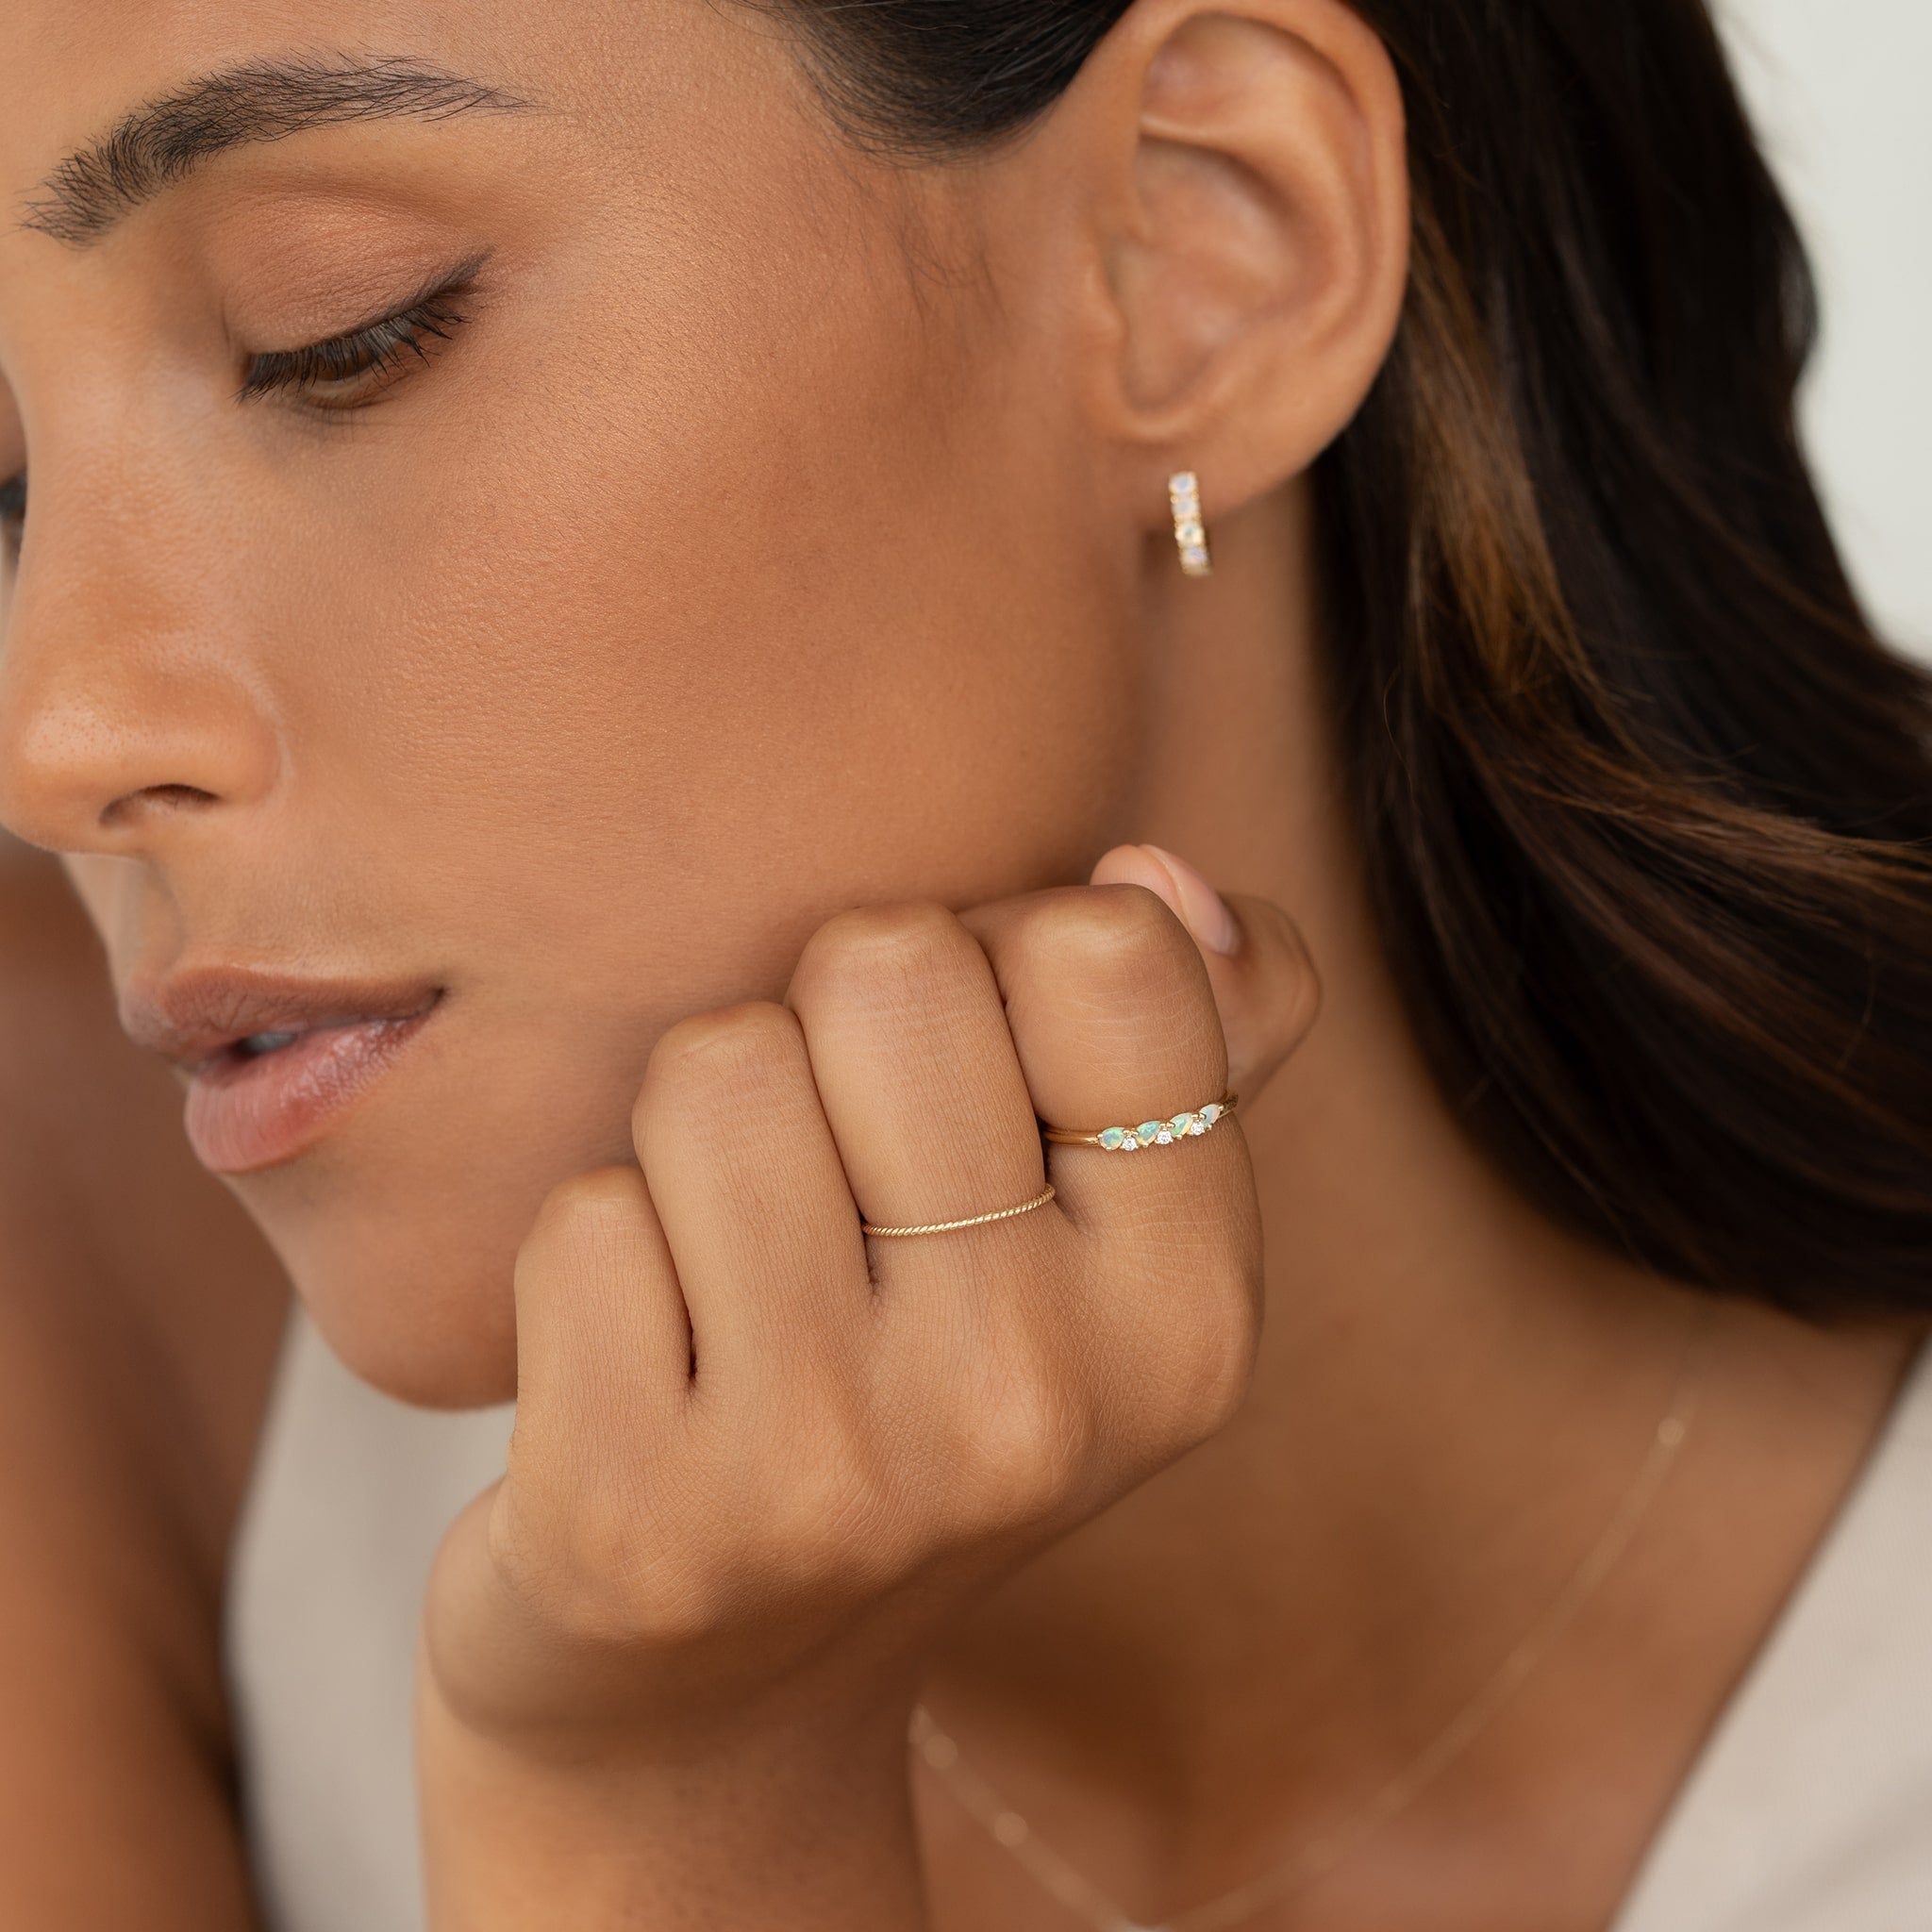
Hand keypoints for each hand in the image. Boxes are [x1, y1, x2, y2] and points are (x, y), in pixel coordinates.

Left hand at [418, 846, 1316, 1924]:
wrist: (709, 1710)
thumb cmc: (911, 1405)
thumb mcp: (1093, 1255)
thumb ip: (1184, 1043)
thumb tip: (1164, 873)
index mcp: (1188, 1311)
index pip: (1104, 948)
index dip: (995, 968)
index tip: (960, 1090)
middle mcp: (1044, 1400)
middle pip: (886, 967)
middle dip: (822, 1033)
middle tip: (824, 1180)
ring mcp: (842, 1471)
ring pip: (716, 1069)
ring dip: (693, 1141)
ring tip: (730, 1271)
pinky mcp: (638, 1522)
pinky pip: (583, 1217)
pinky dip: (594, 1260)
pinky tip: (643, 1371)